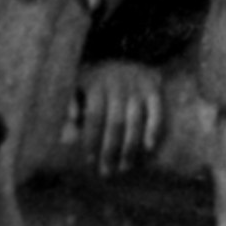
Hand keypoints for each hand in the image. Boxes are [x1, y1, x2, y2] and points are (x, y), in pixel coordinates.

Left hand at [63, 60, 165, 175]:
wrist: (125, 53)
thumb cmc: (94, 82)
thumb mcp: (77, 86)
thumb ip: (69, 105)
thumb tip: (68, 127)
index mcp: (96, 82)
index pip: (93, 116)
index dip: (90, 140)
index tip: (89, 161)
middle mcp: (118, 82)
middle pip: (115, 122)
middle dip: (110, 149)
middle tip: (106, 172)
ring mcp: (138, 84)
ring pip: (135, 119)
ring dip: (130, 146)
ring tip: (124, 167)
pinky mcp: (154, 86)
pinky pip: (156, 110)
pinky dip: (154, 128)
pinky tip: (148, 147)